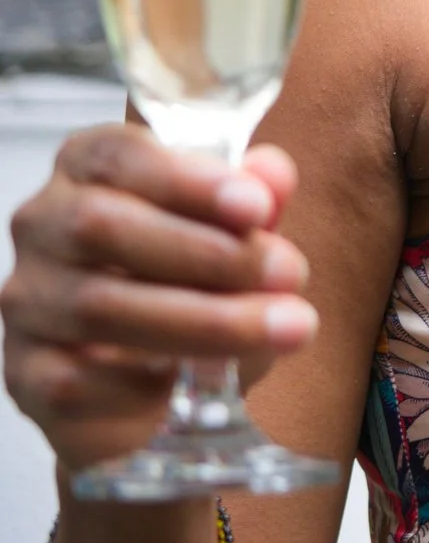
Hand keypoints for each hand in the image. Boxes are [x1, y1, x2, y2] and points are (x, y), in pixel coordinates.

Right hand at [3, 127, 316, 473]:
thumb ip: (256, 200)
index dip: (188, 180)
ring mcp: (28, 301)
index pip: (116, 155)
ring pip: (98, 305)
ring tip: (285, 326)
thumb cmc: (200, 283)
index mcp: (89, 170)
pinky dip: (150, 381)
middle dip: (208, 253)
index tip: (258, 208)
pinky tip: (204, 383)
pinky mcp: (26, 375)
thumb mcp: (242, 236)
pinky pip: (78, 378)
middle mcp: (44, 226)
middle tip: (289, 273)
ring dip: (204, 320)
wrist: (166, 387)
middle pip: (101, 225)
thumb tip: (272, 174)